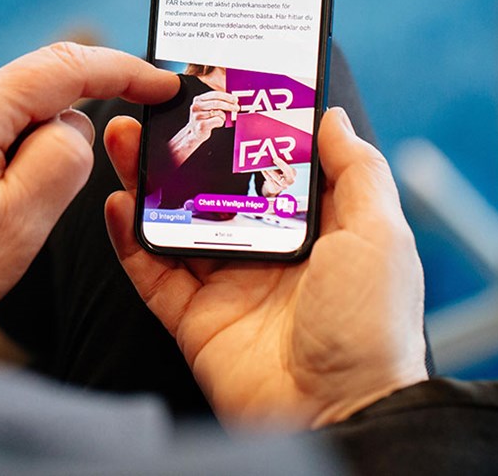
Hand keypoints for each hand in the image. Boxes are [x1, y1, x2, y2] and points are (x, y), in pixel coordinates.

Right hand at [104, 108, 427, 429]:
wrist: (338, 411)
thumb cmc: (370, 324)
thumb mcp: (379, 234)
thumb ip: (357, 170)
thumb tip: (331, 117)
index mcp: (314, 228)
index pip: (269, 164)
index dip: (242, 127)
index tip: (216, 86)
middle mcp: (267, 251)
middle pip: (211, 188)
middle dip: (182, 148)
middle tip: (156, 108)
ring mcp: (227, 284)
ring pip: (175, 222)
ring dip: (146, 181)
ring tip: (123, 139)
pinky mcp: (194, 318)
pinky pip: (152, 274)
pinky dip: (130, 240)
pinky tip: (118, 204)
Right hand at [167, 90, 238, 165]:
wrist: (195, 132)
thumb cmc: (204, 119)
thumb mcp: (207, 107)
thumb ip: (217, 102)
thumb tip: (233, 100)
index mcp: (198, 99)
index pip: (215, 94)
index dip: (227, 97)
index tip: (235, 99)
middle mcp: (196, 106)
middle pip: (217, 103)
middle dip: (230, 105)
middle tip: (237, 108)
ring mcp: (197, 116)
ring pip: (218, 113)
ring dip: (223, 116)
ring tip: (222, 118)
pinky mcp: (201, 125)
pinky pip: (218, 121)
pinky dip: (221, 122)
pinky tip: (217, 123)